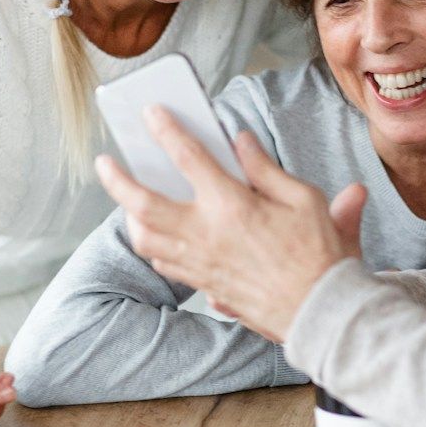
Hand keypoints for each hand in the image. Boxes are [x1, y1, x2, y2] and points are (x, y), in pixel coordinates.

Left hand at [95, 109, 364, 342]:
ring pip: (145, 238)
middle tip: (106, 162)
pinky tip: (158, 235)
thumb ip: (266, 168)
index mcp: (232, 206)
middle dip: (117, 179)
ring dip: (129, 215)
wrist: (320, 313)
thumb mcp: (304, 199)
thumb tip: (241, 141)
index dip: (166, 130)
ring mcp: (200, 263)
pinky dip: (153, 247)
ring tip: (128, 199)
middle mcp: (206, 235)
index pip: (188, 157)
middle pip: (142, 204)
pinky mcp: (204, 285)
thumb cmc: (319, 255)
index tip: (151, 113)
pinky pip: (163, 264)